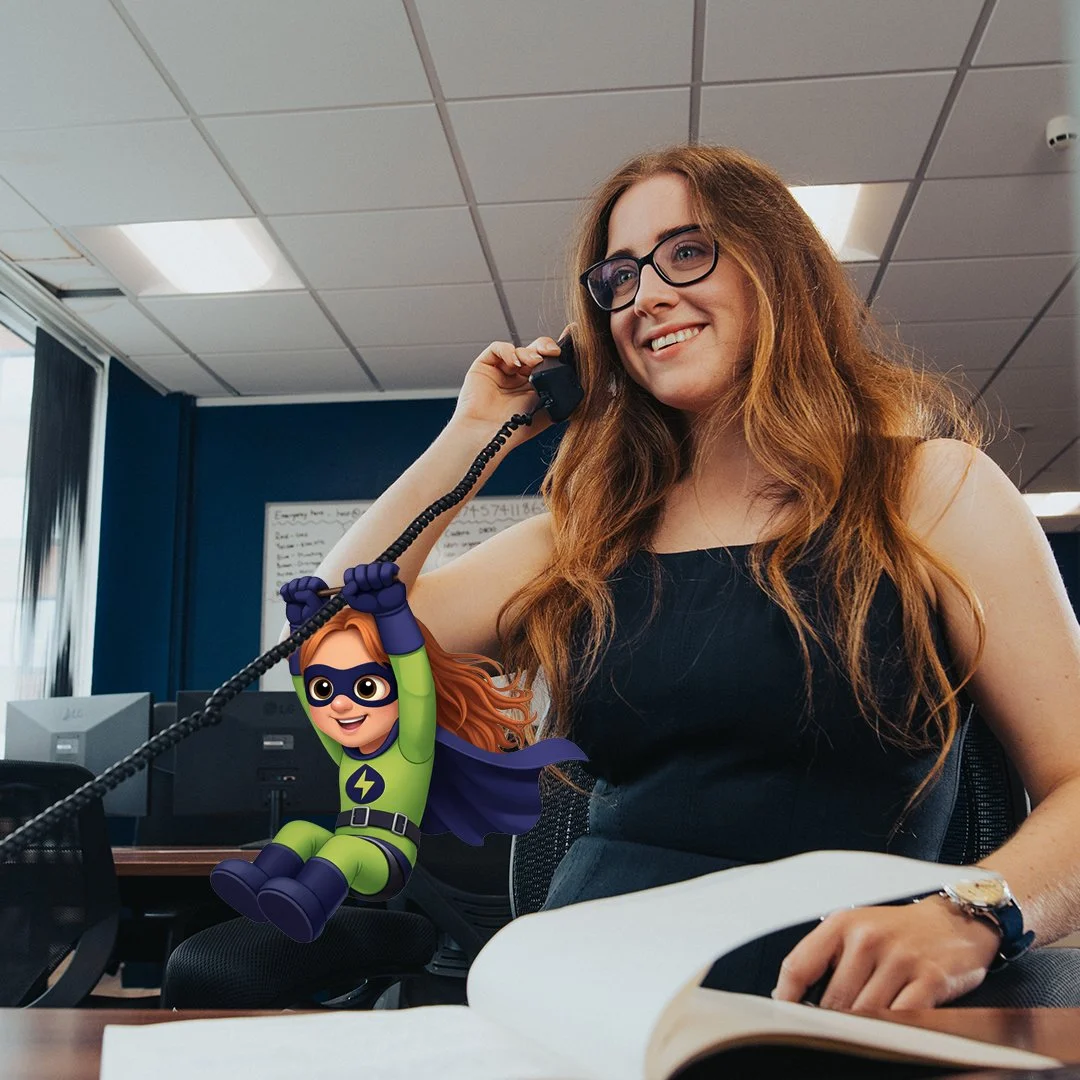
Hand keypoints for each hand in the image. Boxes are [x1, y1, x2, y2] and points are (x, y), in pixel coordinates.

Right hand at [280, 575, 329, 628]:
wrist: (301, 623)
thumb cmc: (311, 616)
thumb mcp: (314, 606)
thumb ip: (309, 596)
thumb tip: (298, 593)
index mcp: (321, 589)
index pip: (315, 581)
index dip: (310, 587)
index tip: (309, 595)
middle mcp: (311, 587)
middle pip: (304, 580)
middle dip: (300, 589)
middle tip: (301, 599)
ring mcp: (300, 589)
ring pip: (294, 582)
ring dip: (292, 592)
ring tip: (295, 600)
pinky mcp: (290, 592)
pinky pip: (285, 587)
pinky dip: (285, 593)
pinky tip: (289, 599)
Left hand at [342, 562, 405, 614]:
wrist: (387, 610)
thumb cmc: (372, 603)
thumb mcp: (354, 602)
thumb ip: (347, 593)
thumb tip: (352, 583)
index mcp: (356, 576)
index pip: (349, 572)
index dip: (353, 582)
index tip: (358, 590)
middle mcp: (366, 570)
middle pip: (360, 569)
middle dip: (364, 583)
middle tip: (370, 589)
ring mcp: (378, 568)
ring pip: (373, 568)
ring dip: (376, 582)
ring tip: (379, 587)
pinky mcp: (391, 569)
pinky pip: (386, 568)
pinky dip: (386, 579)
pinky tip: (387, 584)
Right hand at [451, 332, 570, 448]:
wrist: (490, 435)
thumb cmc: (517, 429)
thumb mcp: (551, 410)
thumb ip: (565, 395)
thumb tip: (587, 381)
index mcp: (534, 386)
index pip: (548, 362)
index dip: (558, 350)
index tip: (571, 338)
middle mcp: (519, 377)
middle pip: (535, 351)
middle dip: (546, 347)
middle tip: (554, 352)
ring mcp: (502, 371)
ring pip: (519, 349)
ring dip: (529, 353)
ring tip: (533, 363)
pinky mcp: (485, 366)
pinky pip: (498, 348)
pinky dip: (508, 351)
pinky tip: (514, 363)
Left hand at [772, 897, 1001, 1010]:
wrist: (955, 921)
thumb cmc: (898, 930)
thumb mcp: (855, 928)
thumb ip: (825, 957)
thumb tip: (790, 995)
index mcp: (842, 924)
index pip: (798, 966)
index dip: (787, 998)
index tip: (786, 1015)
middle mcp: (868, 939)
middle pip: (832, 1000)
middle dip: (829, 1021)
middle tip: (830, 1031)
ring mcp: (900, 960)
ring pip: (864, 1014)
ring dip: (861, 1030)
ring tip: (862, 1032)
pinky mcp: (929, 981)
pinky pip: (901, 1020)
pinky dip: (892, 1032)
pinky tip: (889, 1033)